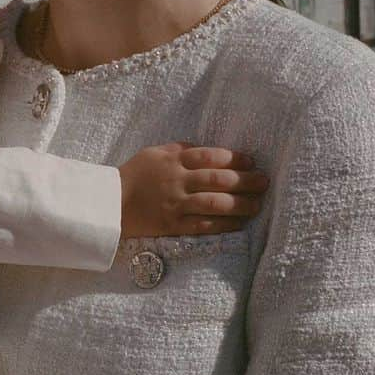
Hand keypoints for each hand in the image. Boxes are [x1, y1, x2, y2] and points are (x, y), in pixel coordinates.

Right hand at [118, 142, 268, 236]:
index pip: (212, 157)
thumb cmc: (134, 174)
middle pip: (219, 180)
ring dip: (241, 204)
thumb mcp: (155, 153)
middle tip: (264, 182)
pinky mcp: (173, 224)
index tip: (252, 163)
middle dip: (246, 181)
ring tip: (257, 204)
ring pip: (215, 203)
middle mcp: (177, 181)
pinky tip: (239, 223)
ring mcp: (176, 204)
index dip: (236, 160)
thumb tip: (210, 151)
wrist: (110, 202)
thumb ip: (182, 149)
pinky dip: (224, 224)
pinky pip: (204, 225)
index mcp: (174, 160)